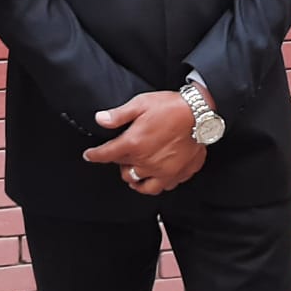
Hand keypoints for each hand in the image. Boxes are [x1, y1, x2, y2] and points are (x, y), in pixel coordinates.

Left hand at [82, 91, 205, 196]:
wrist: (201, 114)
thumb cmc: (170, 107)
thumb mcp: (140, 104)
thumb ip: (118, 115)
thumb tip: (100, 119)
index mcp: (134, 144)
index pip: (106, 155)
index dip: (94, 155)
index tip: (89, 155)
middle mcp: (146, 162)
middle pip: (123, 171)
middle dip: (119, 163)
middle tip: (122, 154)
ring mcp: (163, 171)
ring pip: (141, 184)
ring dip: (135, 178)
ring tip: (135, 170)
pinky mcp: (178, 174)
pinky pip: (163, 187)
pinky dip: (155, 183)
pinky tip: (155, 175)